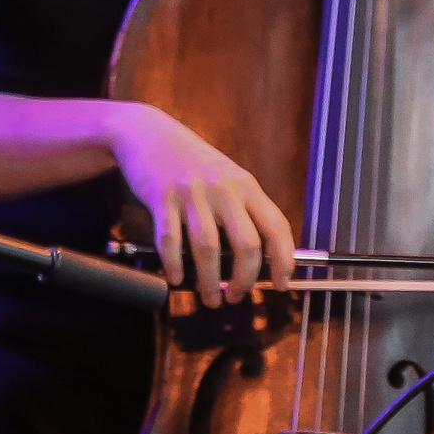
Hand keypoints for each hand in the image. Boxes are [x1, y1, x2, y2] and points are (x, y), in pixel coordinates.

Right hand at [105, 103, 297, 306]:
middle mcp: (224, 190)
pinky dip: (174, 265)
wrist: (149, 134)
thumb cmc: (193, 163)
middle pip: (246, 244)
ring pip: (208, 248)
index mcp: (246, 186)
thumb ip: (243, 209)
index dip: (284, 258)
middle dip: (245, 278)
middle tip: (237, 298)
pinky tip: (176, 279)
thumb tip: (261, 254)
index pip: (276, 226)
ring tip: (211, 299)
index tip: (281, 284)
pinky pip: (170, 240)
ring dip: (210, 281)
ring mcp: (193, 194)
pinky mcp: (162, 199)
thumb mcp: (228, 178)